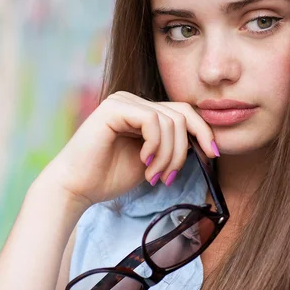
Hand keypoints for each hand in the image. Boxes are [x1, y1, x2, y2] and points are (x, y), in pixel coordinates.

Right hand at [40, 91, 217, 208]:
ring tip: (154, 177)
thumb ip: (171, 146)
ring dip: (169, 156)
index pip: (184, 112)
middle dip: (184, 150)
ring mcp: (123, 101)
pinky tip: (144, 162)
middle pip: (181, 115)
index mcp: (142, 111)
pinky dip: (156, 146)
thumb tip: (204, 142)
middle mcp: (133, 101)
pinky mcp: (114, 108)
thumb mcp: (152, 160)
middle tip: (168, 177)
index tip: (213, 155)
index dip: (203, 131)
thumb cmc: (109, 177)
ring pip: (170, 121)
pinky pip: (152, 120)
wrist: (76, 188)